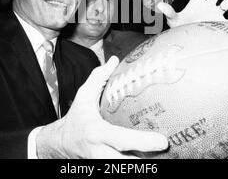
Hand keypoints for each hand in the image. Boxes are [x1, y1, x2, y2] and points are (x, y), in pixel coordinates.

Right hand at [36, 56, 167, 158]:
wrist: (59, 143)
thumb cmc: (76, 118)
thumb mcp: (83, 95)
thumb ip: (99, 77)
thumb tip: (114, 60)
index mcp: (96, 132)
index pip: (121, 139)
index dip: (142, 142)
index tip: (162, 141)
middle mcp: (99, 152)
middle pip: (125, 164)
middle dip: (147, 162)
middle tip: (168, 154)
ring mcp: (102, 164)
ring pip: (125, 169)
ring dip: (144, 165)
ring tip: (163, 157)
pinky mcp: (104, 169)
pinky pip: (122, 169)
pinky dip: (137, 165)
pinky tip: (150, 159)